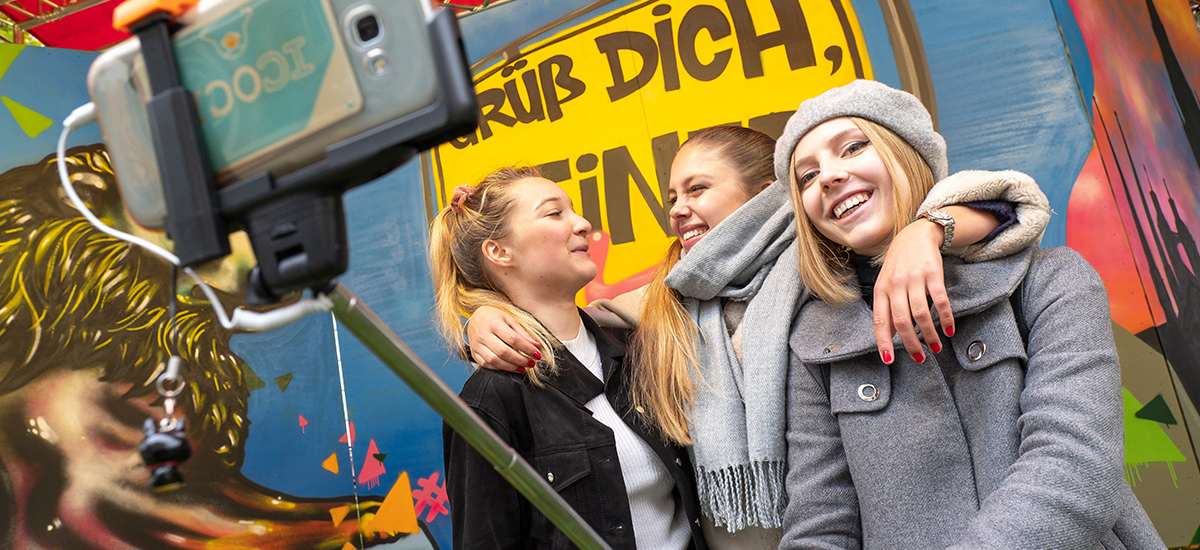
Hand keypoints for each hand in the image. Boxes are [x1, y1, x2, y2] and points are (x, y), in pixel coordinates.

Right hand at [466, 306, 541, 372]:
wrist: (476, 317)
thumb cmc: (495, 317)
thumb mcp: (510, 319)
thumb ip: (522, 333)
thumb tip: (536, 345)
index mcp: (493, 323)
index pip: (513, 339)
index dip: (526, 348)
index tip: (537, 354)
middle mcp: (483, 334)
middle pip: (503, 351)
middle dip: (520, 360)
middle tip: (531, 363)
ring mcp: (476, 345)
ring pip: (494, 360)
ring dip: (511, 367)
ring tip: (523, 367)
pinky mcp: (474, 353)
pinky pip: (486, 364)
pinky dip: (500, 368)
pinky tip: (510, 367)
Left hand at [873, 219, 954, 363]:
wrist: (915, 236)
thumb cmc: (898, 266)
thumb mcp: (886, 285)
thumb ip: (887, 309)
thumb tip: (889, 336)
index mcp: (881, 290)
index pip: (880, 320)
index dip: (883, 341)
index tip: (888, 360)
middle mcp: (895, 285)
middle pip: (901, 320)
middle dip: (910, 343)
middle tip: (919, 358)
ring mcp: (914, 278)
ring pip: (920, 313)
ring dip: (929, 334)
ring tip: (935, 347)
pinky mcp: (933, 273)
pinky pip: (940, 301)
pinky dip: (945, 318)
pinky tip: (949, 330)